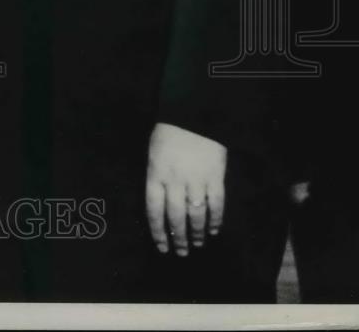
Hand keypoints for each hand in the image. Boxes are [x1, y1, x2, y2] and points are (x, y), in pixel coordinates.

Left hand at [145, 122, 225, 255]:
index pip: (153, 210)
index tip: (162, 247)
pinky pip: (216, 204)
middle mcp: (174, 181)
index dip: (158, 232)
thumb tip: (158, 209)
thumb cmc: (168, 135)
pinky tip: (214, 230)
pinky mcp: (215, 177)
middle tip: (182, 253)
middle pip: (175, 217)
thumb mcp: (152, 155)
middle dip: (178, 238)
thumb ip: (155, 180)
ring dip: (197, 233)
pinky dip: (216, 220)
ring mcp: (196, 179)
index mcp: (155, 174)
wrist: (192, 116)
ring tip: (198, 244)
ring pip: (196, 214)